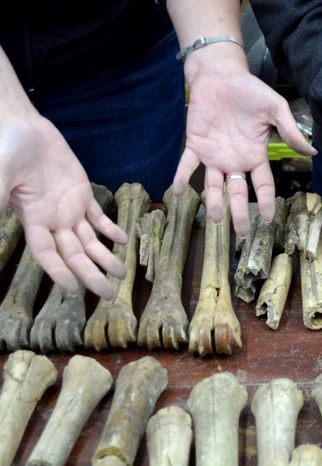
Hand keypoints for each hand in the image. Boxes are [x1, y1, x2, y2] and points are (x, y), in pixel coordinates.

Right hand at [0, 117, 126, 298]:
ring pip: (89, 241)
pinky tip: (123, 240)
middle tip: (108, 296)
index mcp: (33, 220)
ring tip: (122, 275)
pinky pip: (98, 216)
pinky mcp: (82, 193)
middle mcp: (53, 220)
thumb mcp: (2, 173)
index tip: (72, 291)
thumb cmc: (8, 148)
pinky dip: (110, 229)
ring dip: (105, 258)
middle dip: (90, 275)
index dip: (58, 273)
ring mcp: (69, 208)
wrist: (24, 127)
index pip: (47, 255)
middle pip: (74, 255)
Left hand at [173, 47, 315, 237]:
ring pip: (213, 185)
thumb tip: (312, 153)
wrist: (221, 75)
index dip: (266, 201)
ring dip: (214, 202)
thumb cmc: (250, 91)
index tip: (269, 219)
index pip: (263, 184)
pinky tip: (179, 191)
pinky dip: (182, 177)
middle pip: (238, 192)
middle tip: (241, 234)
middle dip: (240, 213)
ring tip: (216, 219)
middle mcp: (235, 161)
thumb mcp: (275, 109)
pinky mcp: (195, 145)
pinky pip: (187, 165)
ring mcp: (214, 155)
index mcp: (255, 155)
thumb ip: (290, 131)